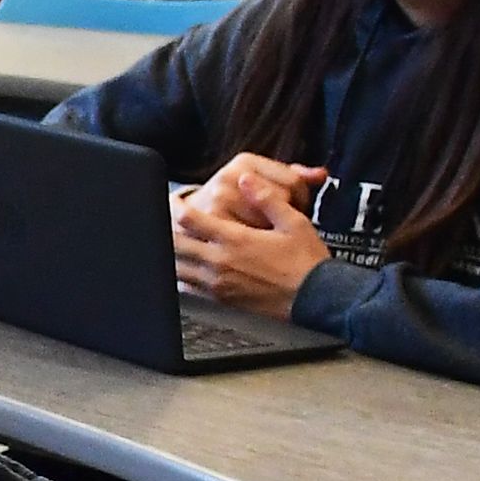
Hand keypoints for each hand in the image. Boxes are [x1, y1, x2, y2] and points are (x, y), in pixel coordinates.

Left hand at [169, 158, 331, 316]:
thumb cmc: (306, 262)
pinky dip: (179, 277)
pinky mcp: (219, 301)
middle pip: (174, 243)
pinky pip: (187, 289)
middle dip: (165, 228)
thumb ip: (266, 199)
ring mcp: (217, 285)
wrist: (316, 299)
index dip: (176, 205)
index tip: (175, 199)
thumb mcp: (294, 222)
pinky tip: (181, 270)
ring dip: (170, 253)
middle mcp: (220, 263)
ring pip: (176, 268)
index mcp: (235, 240)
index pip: (190, 219)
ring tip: (169, 241)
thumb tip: (247, 179)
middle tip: (164, 219)